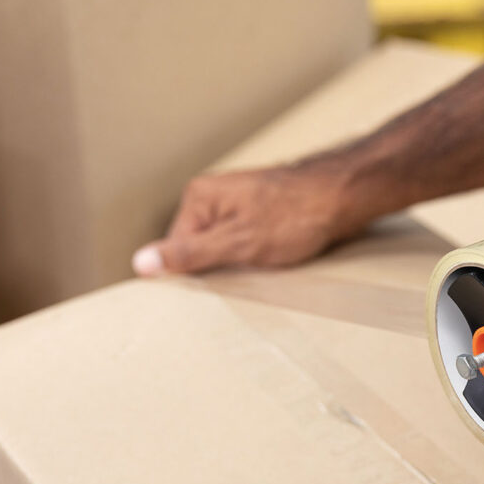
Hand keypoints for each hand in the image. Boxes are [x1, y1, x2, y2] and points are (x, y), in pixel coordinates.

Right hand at [132, 164, 368, 275]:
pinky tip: (271, 261)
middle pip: (197, 250)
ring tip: (261, 266)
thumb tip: (141, 263)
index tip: (215, 287)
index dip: (194, 274)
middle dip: (217, 269)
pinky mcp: (257, 214)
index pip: (175, 249)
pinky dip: (254, 258)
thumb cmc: (294, 216)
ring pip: (222, 250)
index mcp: (199, 198)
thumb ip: (189, 254)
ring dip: (238, 265)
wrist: (343, 196)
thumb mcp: (236, 242)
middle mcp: (213, 197)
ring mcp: (236, 204)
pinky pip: (242, 245)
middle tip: (243, 276)